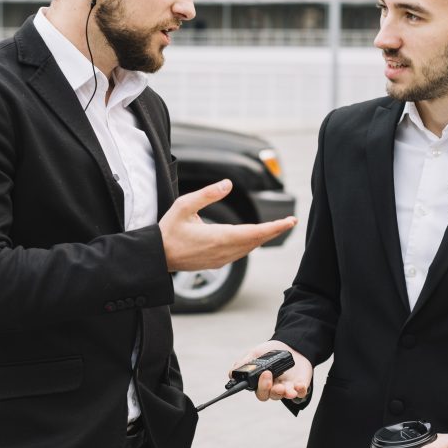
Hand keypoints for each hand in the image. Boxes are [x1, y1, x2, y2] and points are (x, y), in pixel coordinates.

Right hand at [159, 179, 296, 271]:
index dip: (275, 227)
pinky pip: (240, 253)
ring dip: (263, 238)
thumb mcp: (184, 206)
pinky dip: (251, 244)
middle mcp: (224, 251)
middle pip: (256, 241)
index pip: (255, 232)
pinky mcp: (217, 263)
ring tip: (276, 228)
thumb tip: (228, 184)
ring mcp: (221, 260)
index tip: (290, 221)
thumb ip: (207, 194)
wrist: (157, 257)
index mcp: (219, 237)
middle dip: (274, 231)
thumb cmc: (168, 230)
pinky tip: (254, 238)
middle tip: (290, 222)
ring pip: (249, 248)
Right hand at [231, 340, 312, 401]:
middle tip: (268, 375)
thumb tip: (231, 373)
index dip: (255, 387)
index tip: (253, 381)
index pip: (256, 390)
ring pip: (282, 396)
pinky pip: (300, 393)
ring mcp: (286, 388)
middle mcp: (272, 387)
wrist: (291, 345)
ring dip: (282, 393)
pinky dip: (300, 391)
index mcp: (260, 381)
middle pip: (267, 395)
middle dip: (266, 388)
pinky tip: (298, 385)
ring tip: (283, 388)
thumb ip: (244, 363)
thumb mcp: (255, 353)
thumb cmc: (271, 351)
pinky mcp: (299, 387)